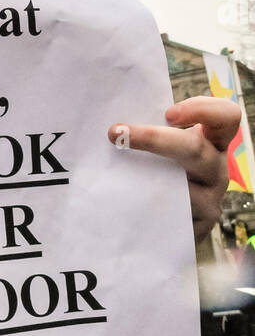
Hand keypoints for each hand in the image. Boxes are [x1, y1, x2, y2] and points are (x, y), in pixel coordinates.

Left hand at [108, 95, 240, 242]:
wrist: (169, 221)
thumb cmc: (163, 171)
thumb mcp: (168, 148)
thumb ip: (154, 129)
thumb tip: (115, 122)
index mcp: (212, 141)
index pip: (225, 116)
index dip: (202, 110)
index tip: (168, 114)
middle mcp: (215, 168)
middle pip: (193, 148)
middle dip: (152, 138)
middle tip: (114, 133)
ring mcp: (210, 199)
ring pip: (178, 186)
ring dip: (141, 177)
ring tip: (110, 174)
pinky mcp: (197, 226)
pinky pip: (168, 214)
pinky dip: (143, 205)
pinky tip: (121, 203)